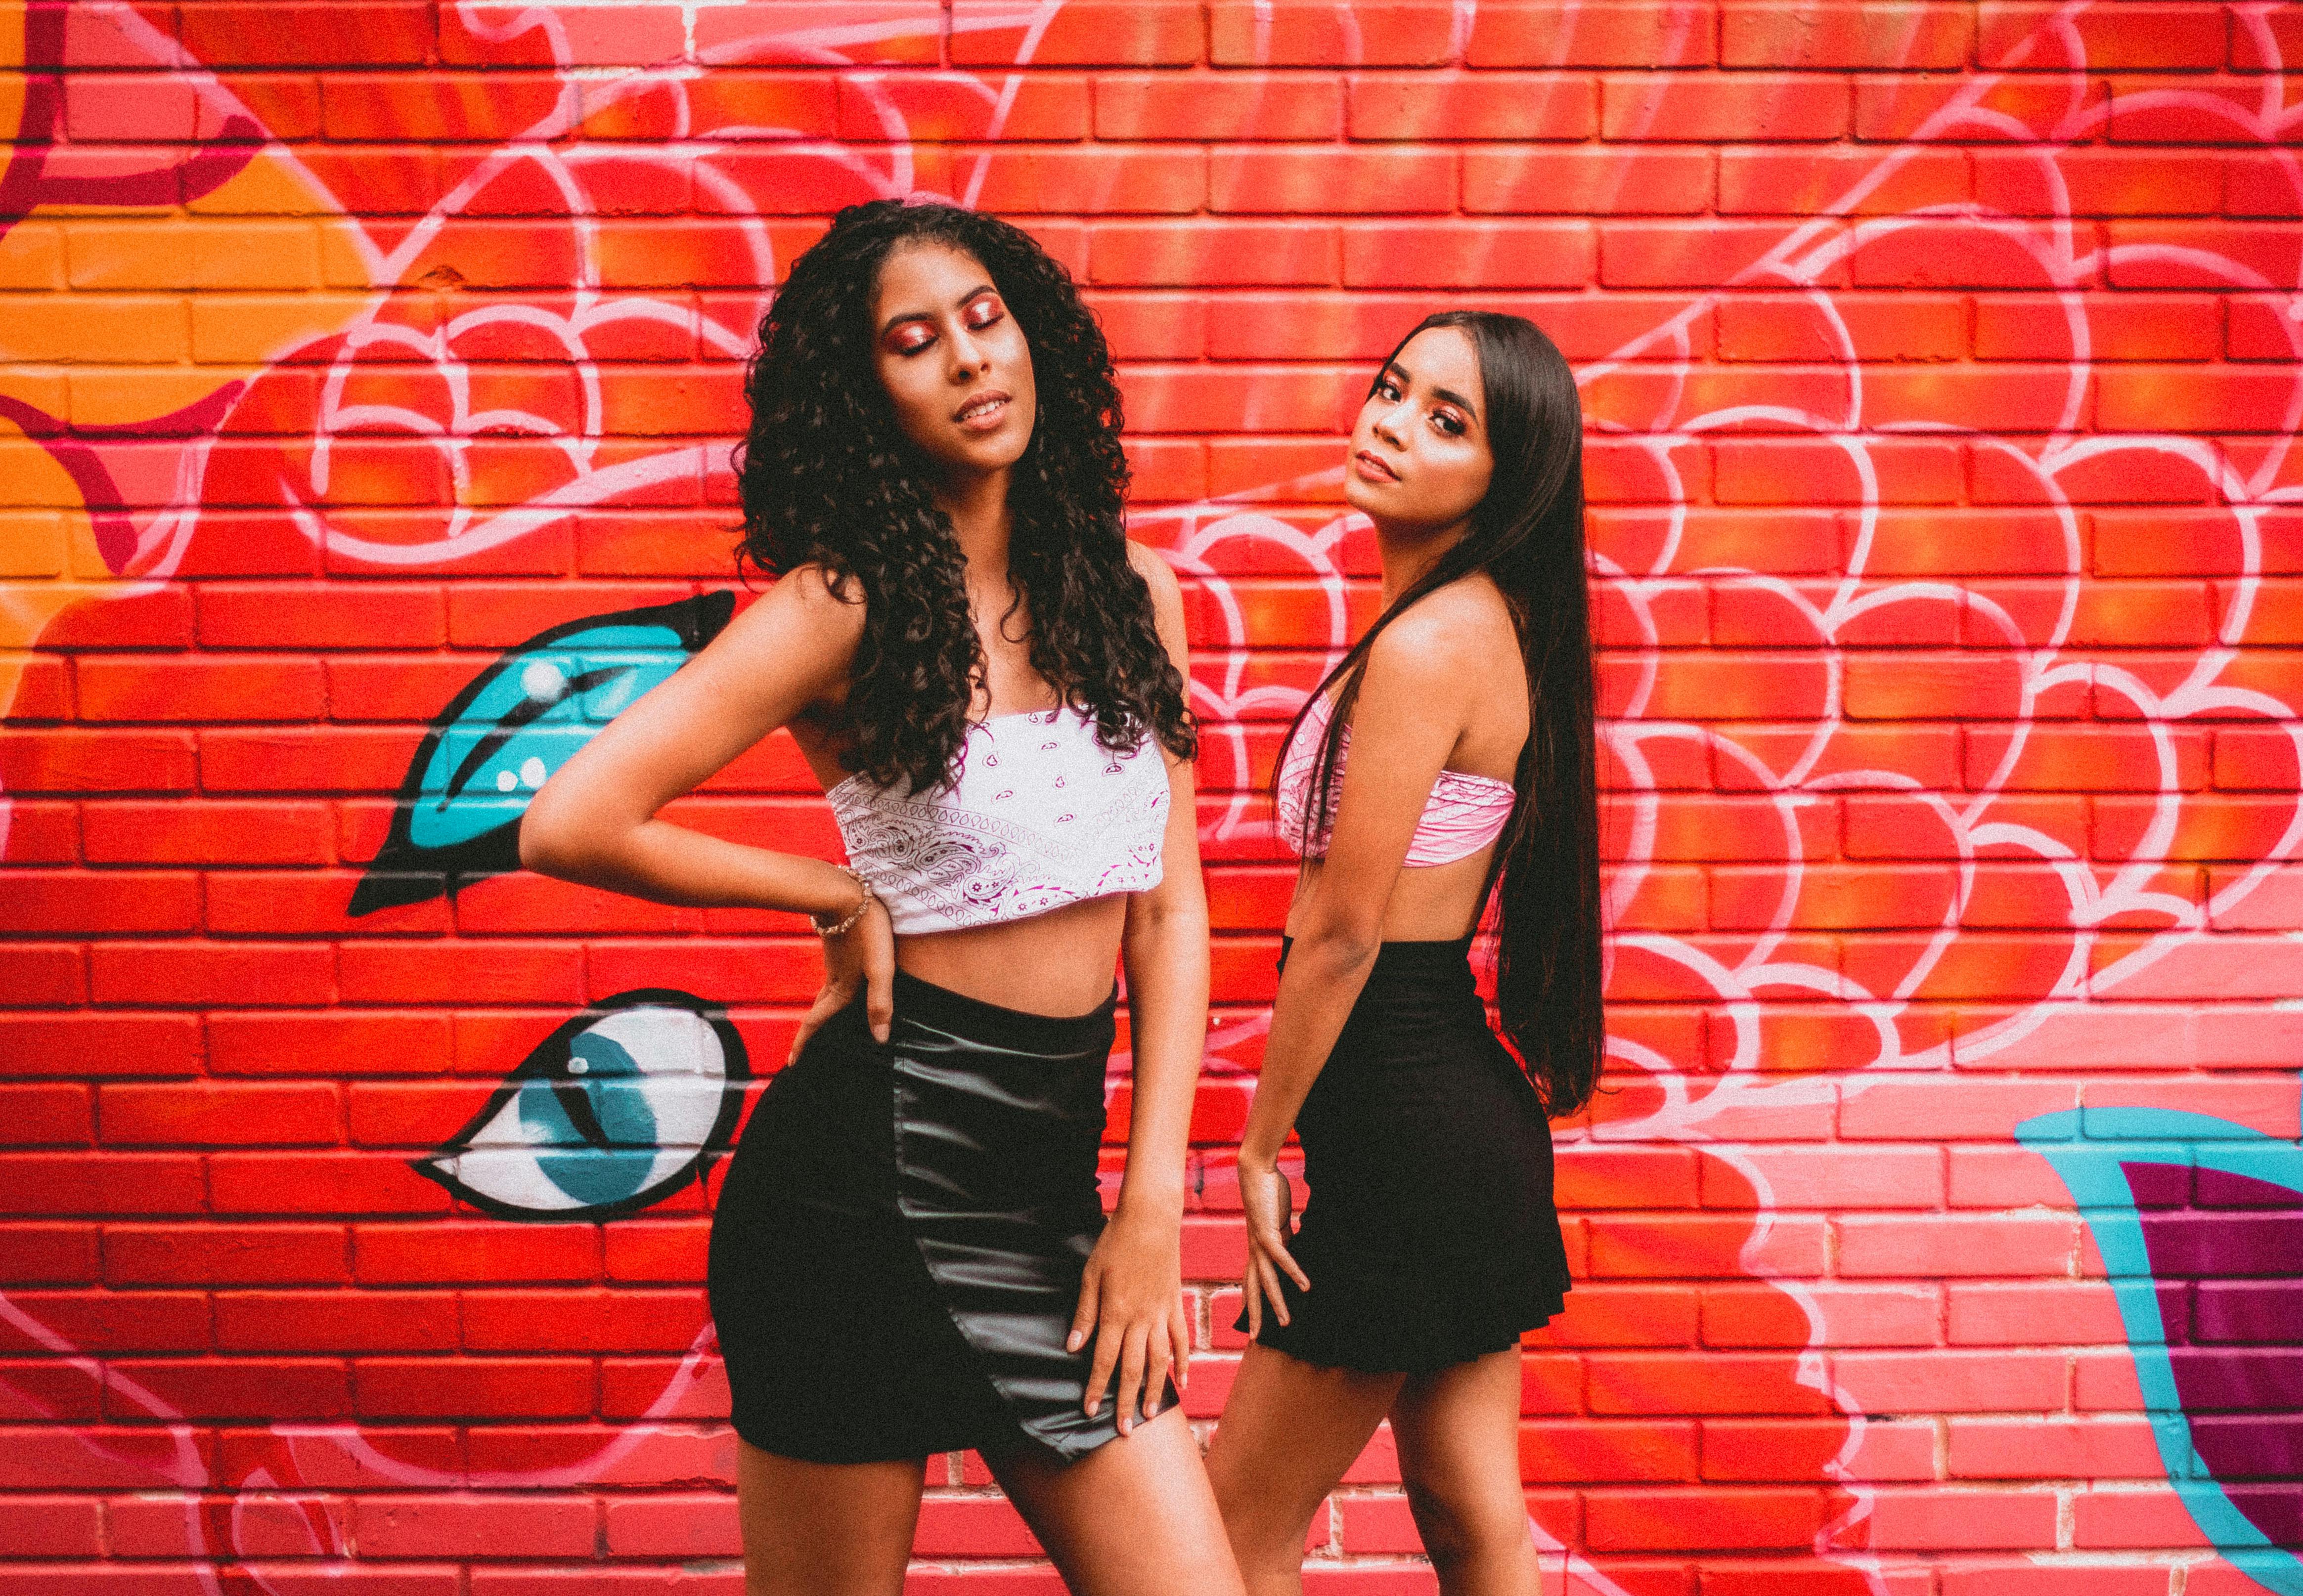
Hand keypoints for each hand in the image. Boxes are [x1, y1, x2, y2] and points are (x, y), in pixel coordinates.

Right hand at [786, 889, 893, 1062]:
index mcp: (842, 988)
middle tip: (798, 1051)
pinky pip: (831, 978)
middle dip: (808, 1032)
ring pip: (824, 994)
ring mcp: (834, 962)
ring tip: (819, 1024)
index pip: (818, 1022)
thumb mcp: (881, 968)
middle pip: (818, 1011)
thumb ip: (881, 1002)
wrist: (847, 893)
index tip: (791, 1063)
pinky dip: (829, 991)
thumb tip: (880, 1039)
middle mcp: (834, 978)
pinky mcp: (838, 948)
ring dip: (819, 1011)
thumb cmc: (868, 930)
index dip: (805, 1044)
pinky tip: (837, 984)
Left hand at [1066, 1207, 1188, 1436]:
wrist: (1150, 1218)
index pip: (1103, 1360)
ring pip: (1159, 1360)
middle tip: (1123, 1430)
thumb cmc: (1115, 1243)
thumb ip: (1084, 1314)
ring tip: (1150, 1414)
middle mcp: (1140, 1319)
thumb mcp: (1090, 1276)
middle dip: (1125, 1401)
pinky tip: (1182, 1382)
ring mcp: (1161, 1313)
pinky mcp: (1175, 1304)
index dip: (1096, 1388)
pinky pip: (1181, 1339)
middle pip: (1132, 1368)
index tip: (1090, 1411)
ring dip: (1154, 1389)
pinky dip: (1183, 1362)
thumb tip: (1073, 1347)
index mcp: (1115, 1312)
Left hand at [1238, 1153, 1309, 1338]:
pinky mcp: (1268, 1233)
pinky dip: (1294, 1273)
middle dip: (1254, 1314)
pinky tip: (1306, 1287)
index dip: (1253, 1302)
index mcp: (1256, 1248)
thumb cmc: (1268, 1193)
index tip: (1254, 1322)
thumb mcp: (1279, 1222)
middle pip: (1253, 1289)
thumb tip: (1291, 1243)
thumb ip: (1284, 1236)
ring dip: (1277, 1303)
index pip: (1252, 1281)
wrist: (1256, 1171)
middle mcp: (1254, 1250)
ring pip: (1267, 1281)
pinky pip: (1282, 1259)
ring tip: (1286, 1323)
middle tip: (1255, 1339)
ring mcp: (1259, 1243)